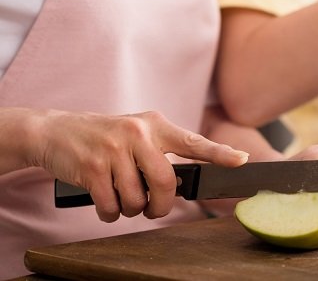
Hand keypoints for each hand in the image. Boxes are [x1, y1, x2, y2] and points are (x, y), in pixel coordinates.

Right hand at [31, 110, 248, 222]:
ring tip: (122, 199)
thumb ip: (161, 151)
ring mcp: (114, 150)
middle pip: (166, 183)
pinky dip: (110, 213)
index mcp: (156, 125)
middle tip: (153, 209)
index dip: (220, 153)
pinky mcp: (92, 168)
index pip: (194, 141)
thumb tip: (181, 185)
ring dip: (131, 210)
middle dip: (162, 206)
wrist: (55, 131)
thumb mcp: (137, 132)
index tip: (241, 160)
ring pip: (137, 199)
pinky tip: (105, 202)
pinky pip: (111, 206)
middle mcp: (138, 133)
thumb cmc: (104, 136)